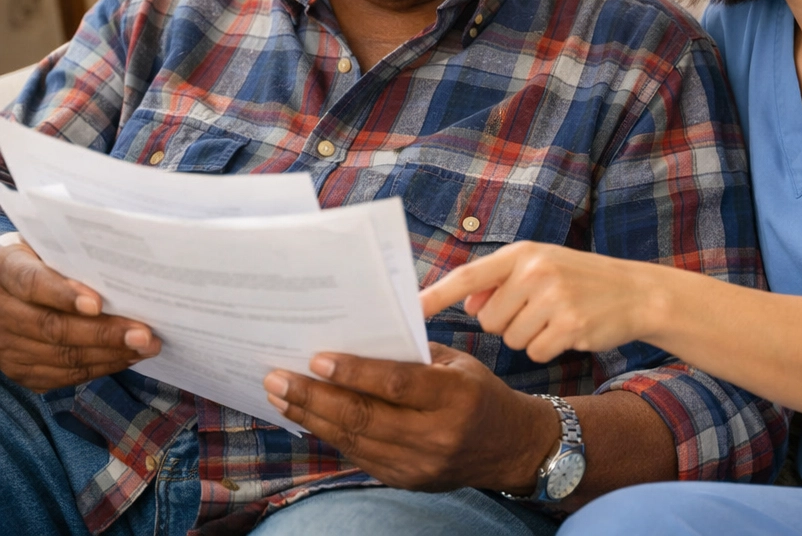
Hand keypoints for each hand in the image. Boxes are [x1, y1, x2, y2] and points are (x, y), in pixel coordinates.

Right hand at [0, 238, 160, 392]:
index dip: (63, 294)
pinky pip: (58, 375)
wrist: (4, 287)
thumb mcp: (46, 244)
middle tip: (143, 334)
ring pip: (58, 356)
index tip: (98, 303)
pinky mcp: (18, 369)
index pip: (31, 282)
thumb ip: (72, 252)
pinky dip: (96, 368)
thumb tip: (121, 263)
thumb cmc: (40, 257)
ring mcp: (5, 344)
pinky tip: (125, 358)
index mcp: (5, 268)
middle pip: (51, 326)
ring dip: (107, 355)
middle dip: (102, 333)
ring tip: (145, 347)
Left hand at [263, 342, 558, 492]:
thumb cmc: (479, 392)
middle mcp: (437, 434)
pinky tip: (309, 417)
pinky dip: (331, 435)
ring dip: (312, 417)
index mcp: (455, 396)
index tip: (317, 358)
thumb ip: (412, 355)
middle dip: (314, 397)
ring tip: (280, 396)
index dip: (355, 372)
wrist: (509, 447)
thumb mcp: (457, 363)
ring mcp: (419, 464)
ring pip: (355, 440)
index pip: (397, 384)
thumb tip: (357, 336)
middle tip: (278, 378)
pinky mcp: (406, 480)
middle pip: (365, 416)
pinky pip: (360, 456)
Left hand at [420, 242, 659, 361]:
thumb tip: (466, 302)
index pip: (468, 275)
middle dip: (505, 321)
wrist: (635, 292)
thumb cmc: (579, 278)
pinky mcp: (570, 326)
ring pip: (510, 339)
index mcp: (522, 253)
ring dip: (528, 336)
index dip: (436, 295)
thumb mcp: (540, 265)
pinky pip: (534, 353)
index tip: (410, 311)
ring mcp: (554, 299)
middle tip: (536, 308)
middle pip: (488, 319)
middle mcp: (535, 272)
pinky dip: (546, 349)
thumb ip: (500, 280)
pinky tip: (567, 331)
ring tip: (554, 317)